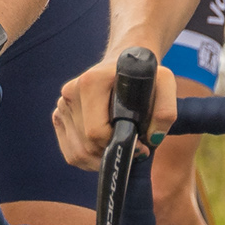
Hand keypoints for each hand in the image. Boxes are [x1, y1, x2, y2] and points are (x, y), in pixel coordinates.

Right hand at [55, 42, 177, 169]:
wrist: (124, 64)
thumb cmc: (144, 76)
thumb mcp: (165, 83)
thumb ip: (165, 111)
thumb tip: (151, 139)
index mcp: (90, 82)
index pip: (96, 132)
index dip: (120, 145)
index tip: (141, 144)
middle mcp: (70, 92)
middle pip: (87, 146)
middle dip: (113, 153)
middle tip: (135, 147)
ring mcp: (62, 105)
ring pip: (78, 154)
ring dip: (102, 159)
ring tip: (121, 146)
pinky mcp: (59, 117)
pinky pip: (71, 153)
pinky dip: (89, 159)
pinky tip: (106, 148)